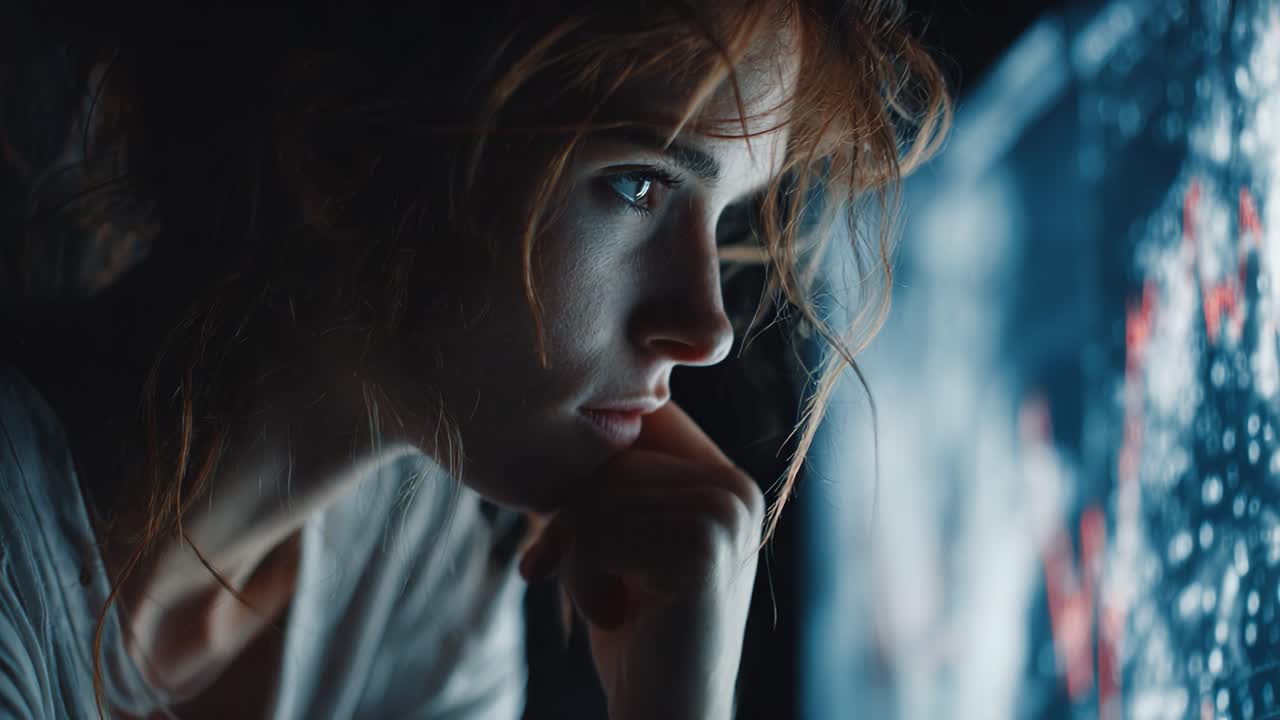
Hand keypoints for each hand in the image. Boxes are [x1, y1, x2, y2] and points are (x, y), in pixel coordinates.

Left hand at [519, 401, 763, 719]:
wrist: (666, 713)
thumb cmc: (631, 631)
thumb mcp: (618, 538)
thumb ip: (612, 480)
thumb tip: (561, 411)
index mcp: (722, 477)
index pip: (638, 421)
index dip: (585, 471)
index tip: (560, 537)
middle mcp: (735, 487)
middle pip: (610, 456)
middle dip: (568, 520)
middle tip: (559, 572)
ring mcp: (725, 515)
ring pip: (599, 495)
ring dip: (573, 556)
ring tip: (602, 601)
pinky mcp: (703, 549)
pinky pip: (599, 531)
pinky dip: (580, 580)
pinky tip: (611, 617)